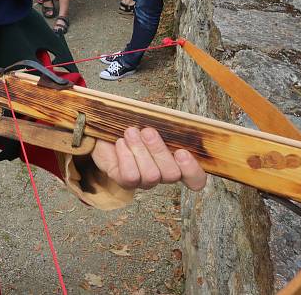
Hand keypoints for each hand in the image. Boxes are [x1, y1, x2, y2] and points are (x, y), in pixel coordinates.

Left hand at [91, 127, 206, 190]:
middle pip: (171, 174)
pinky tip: (120, 143)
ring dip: (140, 150)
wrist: (105, 129)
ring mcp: (144, 181)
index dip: (192, 170)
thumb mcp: (153, 120)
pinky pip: (130, 176)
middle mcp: (163, 175)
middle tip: (147, 131)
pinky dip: (125, 156)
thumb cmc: (135, 124)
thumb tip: (172, 120)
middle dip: (159, 150)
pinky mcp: (125, 181)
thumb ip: (166, 123)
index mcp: (176, 161)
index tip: (181, 152)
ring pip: (151, 175)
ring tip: (130, 132)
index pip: (195, 179)